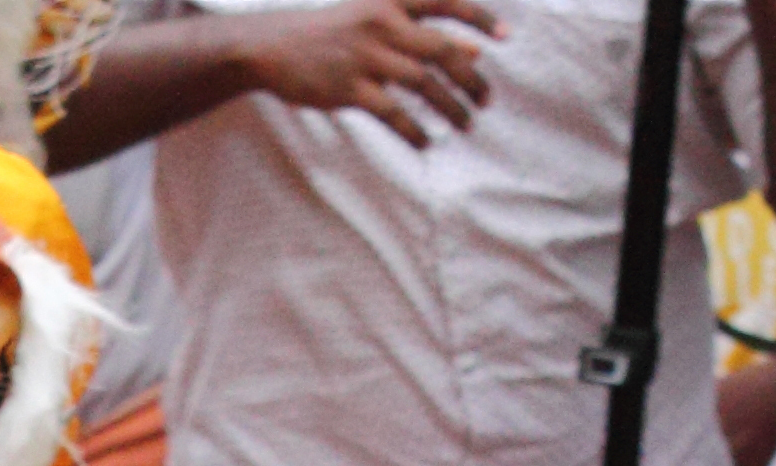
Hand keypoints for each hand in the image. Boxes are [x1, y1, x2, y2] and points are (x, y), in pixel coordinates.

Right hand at [235, 0, 499, 140]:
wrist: (272, 46)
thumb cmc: (329, 33)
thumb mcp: (373, 20)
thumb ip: (421, 33)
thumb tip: (473, 50)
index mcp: (390, 0)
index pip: (446, 2)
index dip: (479, 17)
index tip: (503, 37)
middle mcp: (383, 23)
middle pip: (443, 50)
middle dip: (471, 78)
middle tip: (486, 100)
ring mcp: (366, 56)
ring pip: (423, 84)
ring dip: (451, 107)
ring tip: (466, 125)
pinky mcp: (349, 88)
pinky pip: (393, 112)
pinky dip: (414, 130)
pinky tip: (426, 142)